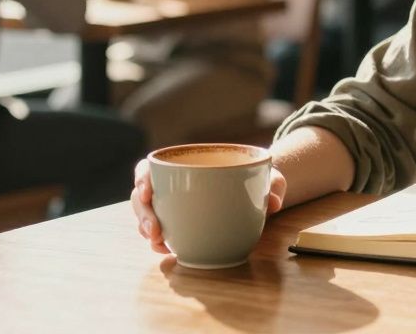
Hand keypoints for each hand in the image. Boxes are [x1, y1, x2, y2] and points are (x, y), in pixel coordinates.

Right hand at [131, 158, 287, 253]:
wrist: (256, 195)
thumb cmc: (255, 180)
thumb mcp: (267, 178)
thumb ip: (273, 184)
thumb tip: (273, 203)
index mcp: (185, 165)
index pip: (150, 166)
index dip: (142, 177)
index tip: (148, 191)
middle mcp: (171, 186)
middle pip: (142, 196)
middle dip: (143, 214)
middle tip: (156, 231)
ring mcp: (170, 207)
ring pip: (146, 216)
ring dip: (148, 231)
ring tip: (160, 245)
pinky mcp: (176, 226)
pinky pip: (158, 234)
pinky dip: (158, 243)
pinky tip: (166, 250)